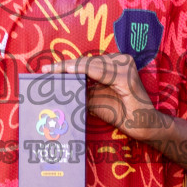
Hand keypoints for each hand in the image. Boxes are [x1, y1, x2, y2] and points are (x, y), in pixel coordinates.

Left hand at [41, 53, 169, 139]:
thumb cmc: (120, 113)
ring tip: (51, 73)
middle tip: (44, 71)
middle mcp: (121, 60)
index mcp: (114, 63)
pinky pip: (99, 71)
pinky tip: (68, 72)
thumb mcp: (94, 99)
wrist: (142, 126)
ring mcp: (125, 66)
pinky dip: (82, 71)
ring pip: (90, 64)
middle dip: (64, 67)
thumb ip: (80, 90)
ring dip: (69, 69)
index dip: (65, 66)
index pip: (86, 63)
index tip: (45, 70)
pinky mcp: (126, 77)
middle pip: (86, 62)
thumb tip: (57, 88)